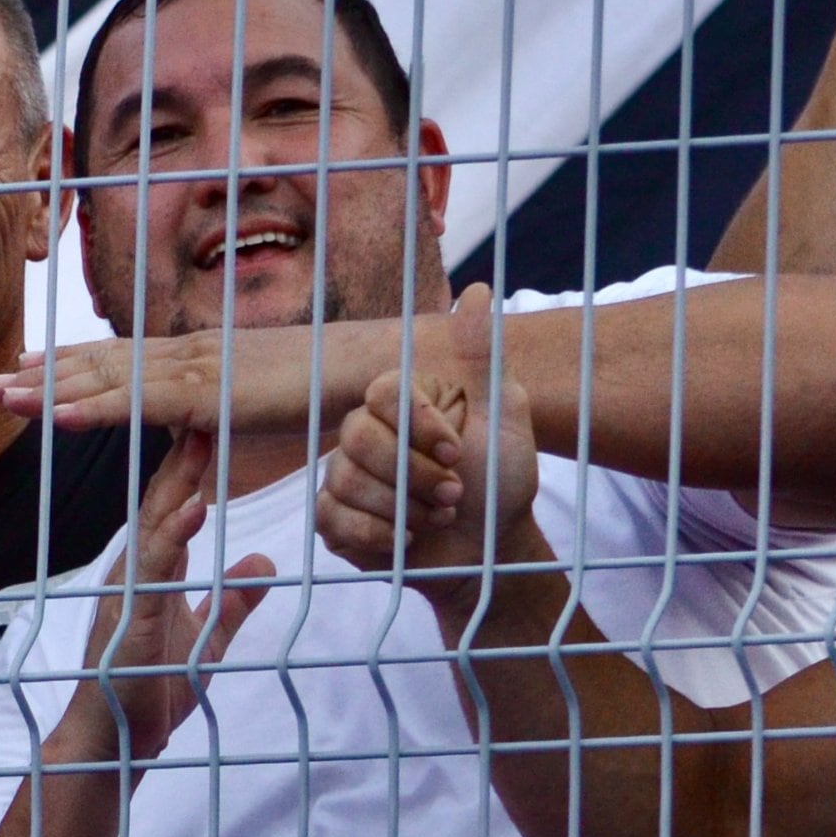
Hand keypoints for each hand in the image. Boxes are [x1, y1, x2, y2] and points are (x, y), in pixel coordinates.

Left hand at [0, 319, 364, 442]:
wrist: (374, 368)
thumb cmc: (330, 386)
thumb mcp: (262, 397)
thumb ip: (229, 404)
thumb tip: (211, 413)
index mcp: (201, 355)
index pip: (125, 357)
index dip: (75, 363)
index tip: (33, 368)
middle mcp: (189, 355)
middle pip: (102, 362)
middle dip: (46, 372)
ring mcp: (195, 371)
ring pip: (106, 379)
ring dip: (50, 388)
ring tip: (2, 395)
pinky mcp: (206, 396)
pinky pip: (135, 404)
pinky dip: (89, 408)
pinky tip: (52, 414)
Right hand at [76, 431, 273, 765]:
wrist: (116, 739)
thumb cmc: (149, 689)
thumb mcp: (207, 639)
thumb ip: (233, 601)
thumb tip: (264, 563)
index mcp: (153, 571)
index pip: (174, 506)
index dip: (192, 464)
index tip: (213, 420)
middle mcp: (135, 570)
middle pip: (161, 500)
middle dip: (184, 453)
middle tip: (206, 401)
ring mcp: (129, 589)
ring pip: (155, 522)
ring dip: (178, 479)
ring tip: (201, 437)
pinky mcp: (131, 615)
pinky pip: (154, 566)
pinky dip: (174, 534)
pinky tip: (195, 507)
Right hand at [313, 284, 540, 604]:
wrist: (491, 547)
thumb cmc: (500, 480)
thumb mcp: (503, 416)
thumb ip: (483, 358)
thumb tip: (479, 289)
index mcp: (401, 403)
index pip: (382, 392)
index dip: (417, 424)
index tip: (456, 451)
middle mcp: (364, 432)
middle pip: (357, 437)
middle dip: (414, 474)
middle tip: (455, 494)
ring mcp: (343, 475)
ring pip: (345, 479)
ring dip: (404, 508)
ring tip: (440, 518)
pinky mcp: (334, 519)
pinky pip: (332, 518)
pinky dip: (377, 534)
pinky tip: (406, 540)